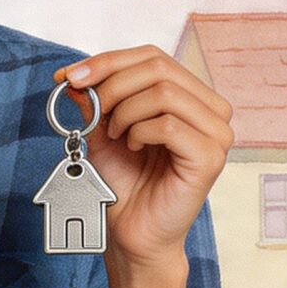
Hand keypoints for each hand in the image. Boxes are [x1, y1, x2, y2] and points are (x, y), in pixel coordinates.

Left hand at [50, 46, 234, 270]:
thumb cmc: (124, 181)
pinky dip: (140, 132)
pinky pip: (168, 124)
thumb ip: (95, 98)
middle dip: (113, 85)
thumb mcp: (102, 129)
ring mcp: (216, 133)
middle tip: (95, 114)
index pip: (153, 56)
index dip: (108, 61)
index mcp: (191, 95)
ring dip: (125, 111)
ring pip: (163, 92)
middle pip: (159, 67)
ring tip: (116, 136)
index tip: (70, 78)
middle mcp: (211, 109)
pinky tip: (133, 148)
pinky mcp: (210, 156)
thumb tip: (75, 74)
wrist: (131, 231)